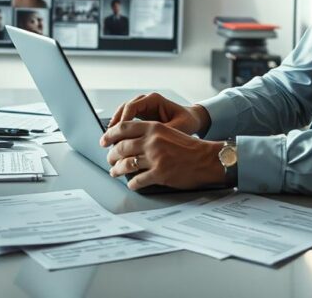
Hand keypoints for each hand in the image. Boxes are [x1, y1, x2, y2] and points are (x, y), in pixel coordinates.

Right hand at [101, 92, 207, 138]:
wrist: (192, 121)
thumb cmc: (187, 122)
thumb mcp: (177, 128)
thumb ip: (161, 133)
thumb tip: (147, 143)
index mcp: (154, 99)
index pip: (132, 107)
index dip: (123, 120)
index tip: (118, 134)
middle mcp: (146, 101)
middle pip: (124, 109)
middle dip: (115, 124)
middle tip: (108, 138)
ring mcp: (143, 108)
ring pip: (122, 114)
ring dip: (115, 127)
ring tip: (108, 141)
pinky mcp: (141, 116)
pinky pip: (127, 121)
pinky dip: (121, 130)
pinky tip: (117, 141)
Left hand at [101, 121, 224, 189]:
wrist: (207, 159)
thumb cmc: (189, 147)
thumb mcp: (168, 132)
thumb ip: (149, 134)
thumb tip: (128, 141)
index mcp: (154, 127)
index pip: (123, 128)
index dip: (110, 134)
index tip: (104, 141)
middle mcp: (152, 141)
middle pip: (121, 147)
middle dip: (111, 156)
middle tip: (109, 160)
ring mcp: (156, 158)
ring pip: (126, 164)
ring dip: (117, 170)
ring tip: (115, 172)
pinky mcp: (160, 174)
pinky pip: (138, 180)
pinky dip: (132, 183)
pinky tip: (131, 184)